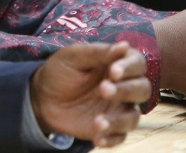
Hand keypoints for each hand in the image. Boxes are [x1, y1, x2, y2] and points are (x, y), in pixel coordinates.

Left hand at [30, 41, 151, 147]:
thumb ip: (98, 53)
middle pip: (142, 89)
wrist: (43, 97)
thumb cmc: (61, 71)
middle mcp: (123, 87)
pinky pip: (120, 137)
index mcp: (118, 64)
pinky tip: (96, 138)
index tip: (113, 72)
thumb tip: (125, 45)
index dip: (129, 68)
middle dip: (126, 91)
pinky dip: (111, 139)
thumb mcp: (74, 57)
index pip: (137, 64)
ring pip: (134, 116)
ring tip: (97, 121)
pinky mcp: (109, 128)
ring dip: (119, 120)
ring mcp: (118, 109)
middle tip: (103, 90)